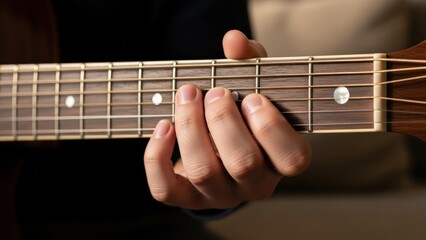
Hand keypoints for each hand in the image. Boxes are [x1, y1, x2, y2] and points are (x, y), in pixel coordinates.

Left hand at [144, 30, 310, 209]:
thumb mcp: (255, 84)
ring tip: (187, 94)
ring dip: (191, 126)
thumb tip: (233, 40)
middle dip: (224, 120)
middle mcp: (254, 184)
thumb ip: (251, 60)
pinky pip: (166, 189)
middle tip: (216, 92)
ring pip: (203, 171)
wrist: (221, 145)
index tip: (253, 97)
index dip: (272, 128)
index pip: (291, 158)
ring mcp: (220, 194)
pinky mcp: (187, 197)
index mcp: (281, 160)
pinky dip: (157, 156)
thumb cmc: (244, 113)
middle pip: (243, 162)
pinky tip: (163, 125)